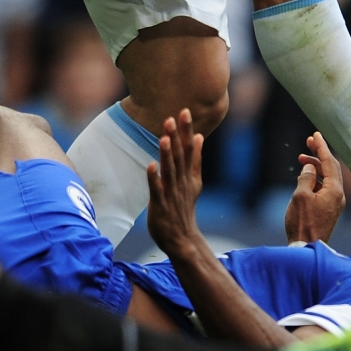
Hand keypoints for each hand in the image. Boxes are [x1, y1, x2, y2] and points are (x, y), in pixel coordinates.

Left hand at [145, 109, 205, 258]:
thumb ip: (196, 159)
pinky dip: (154, 178)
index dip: (186, 131)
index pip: (190, 149)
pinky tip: (151, 165)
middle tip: (173, 117)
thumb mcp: (194, 182)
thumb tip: (199, 136)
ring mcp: (172, 194)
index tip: (185, 111)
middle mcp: (182, 182)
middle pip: (180, 157)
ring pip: (170, 171)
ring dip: (167, 154)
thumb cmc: (184, 207)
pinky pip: (157, 190)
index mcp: (189, 175)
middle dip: (177, 137)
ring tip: (164, 137)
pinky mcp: (160, 205)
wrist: (183, 239)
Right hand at [284, 132, 345, 244]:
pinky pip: (326, 186)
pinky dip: (317, 177)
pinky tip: (306, 177)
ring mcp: (335, 202)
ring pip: (328, 177)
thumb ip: (306, 178)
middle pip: (332, 168)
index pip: (329, 162)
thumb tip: (310, 167)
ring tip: (302, 159)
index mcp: (334, 190)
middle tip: (308, 143)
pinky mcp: (330, 209)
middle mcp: (338, 195)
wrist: (307, 247)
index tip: (315, 135)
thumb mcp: (300, 196)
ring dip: (317, 166)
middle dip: (320, 154)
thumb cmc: (303, 223)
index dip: (321, 147)